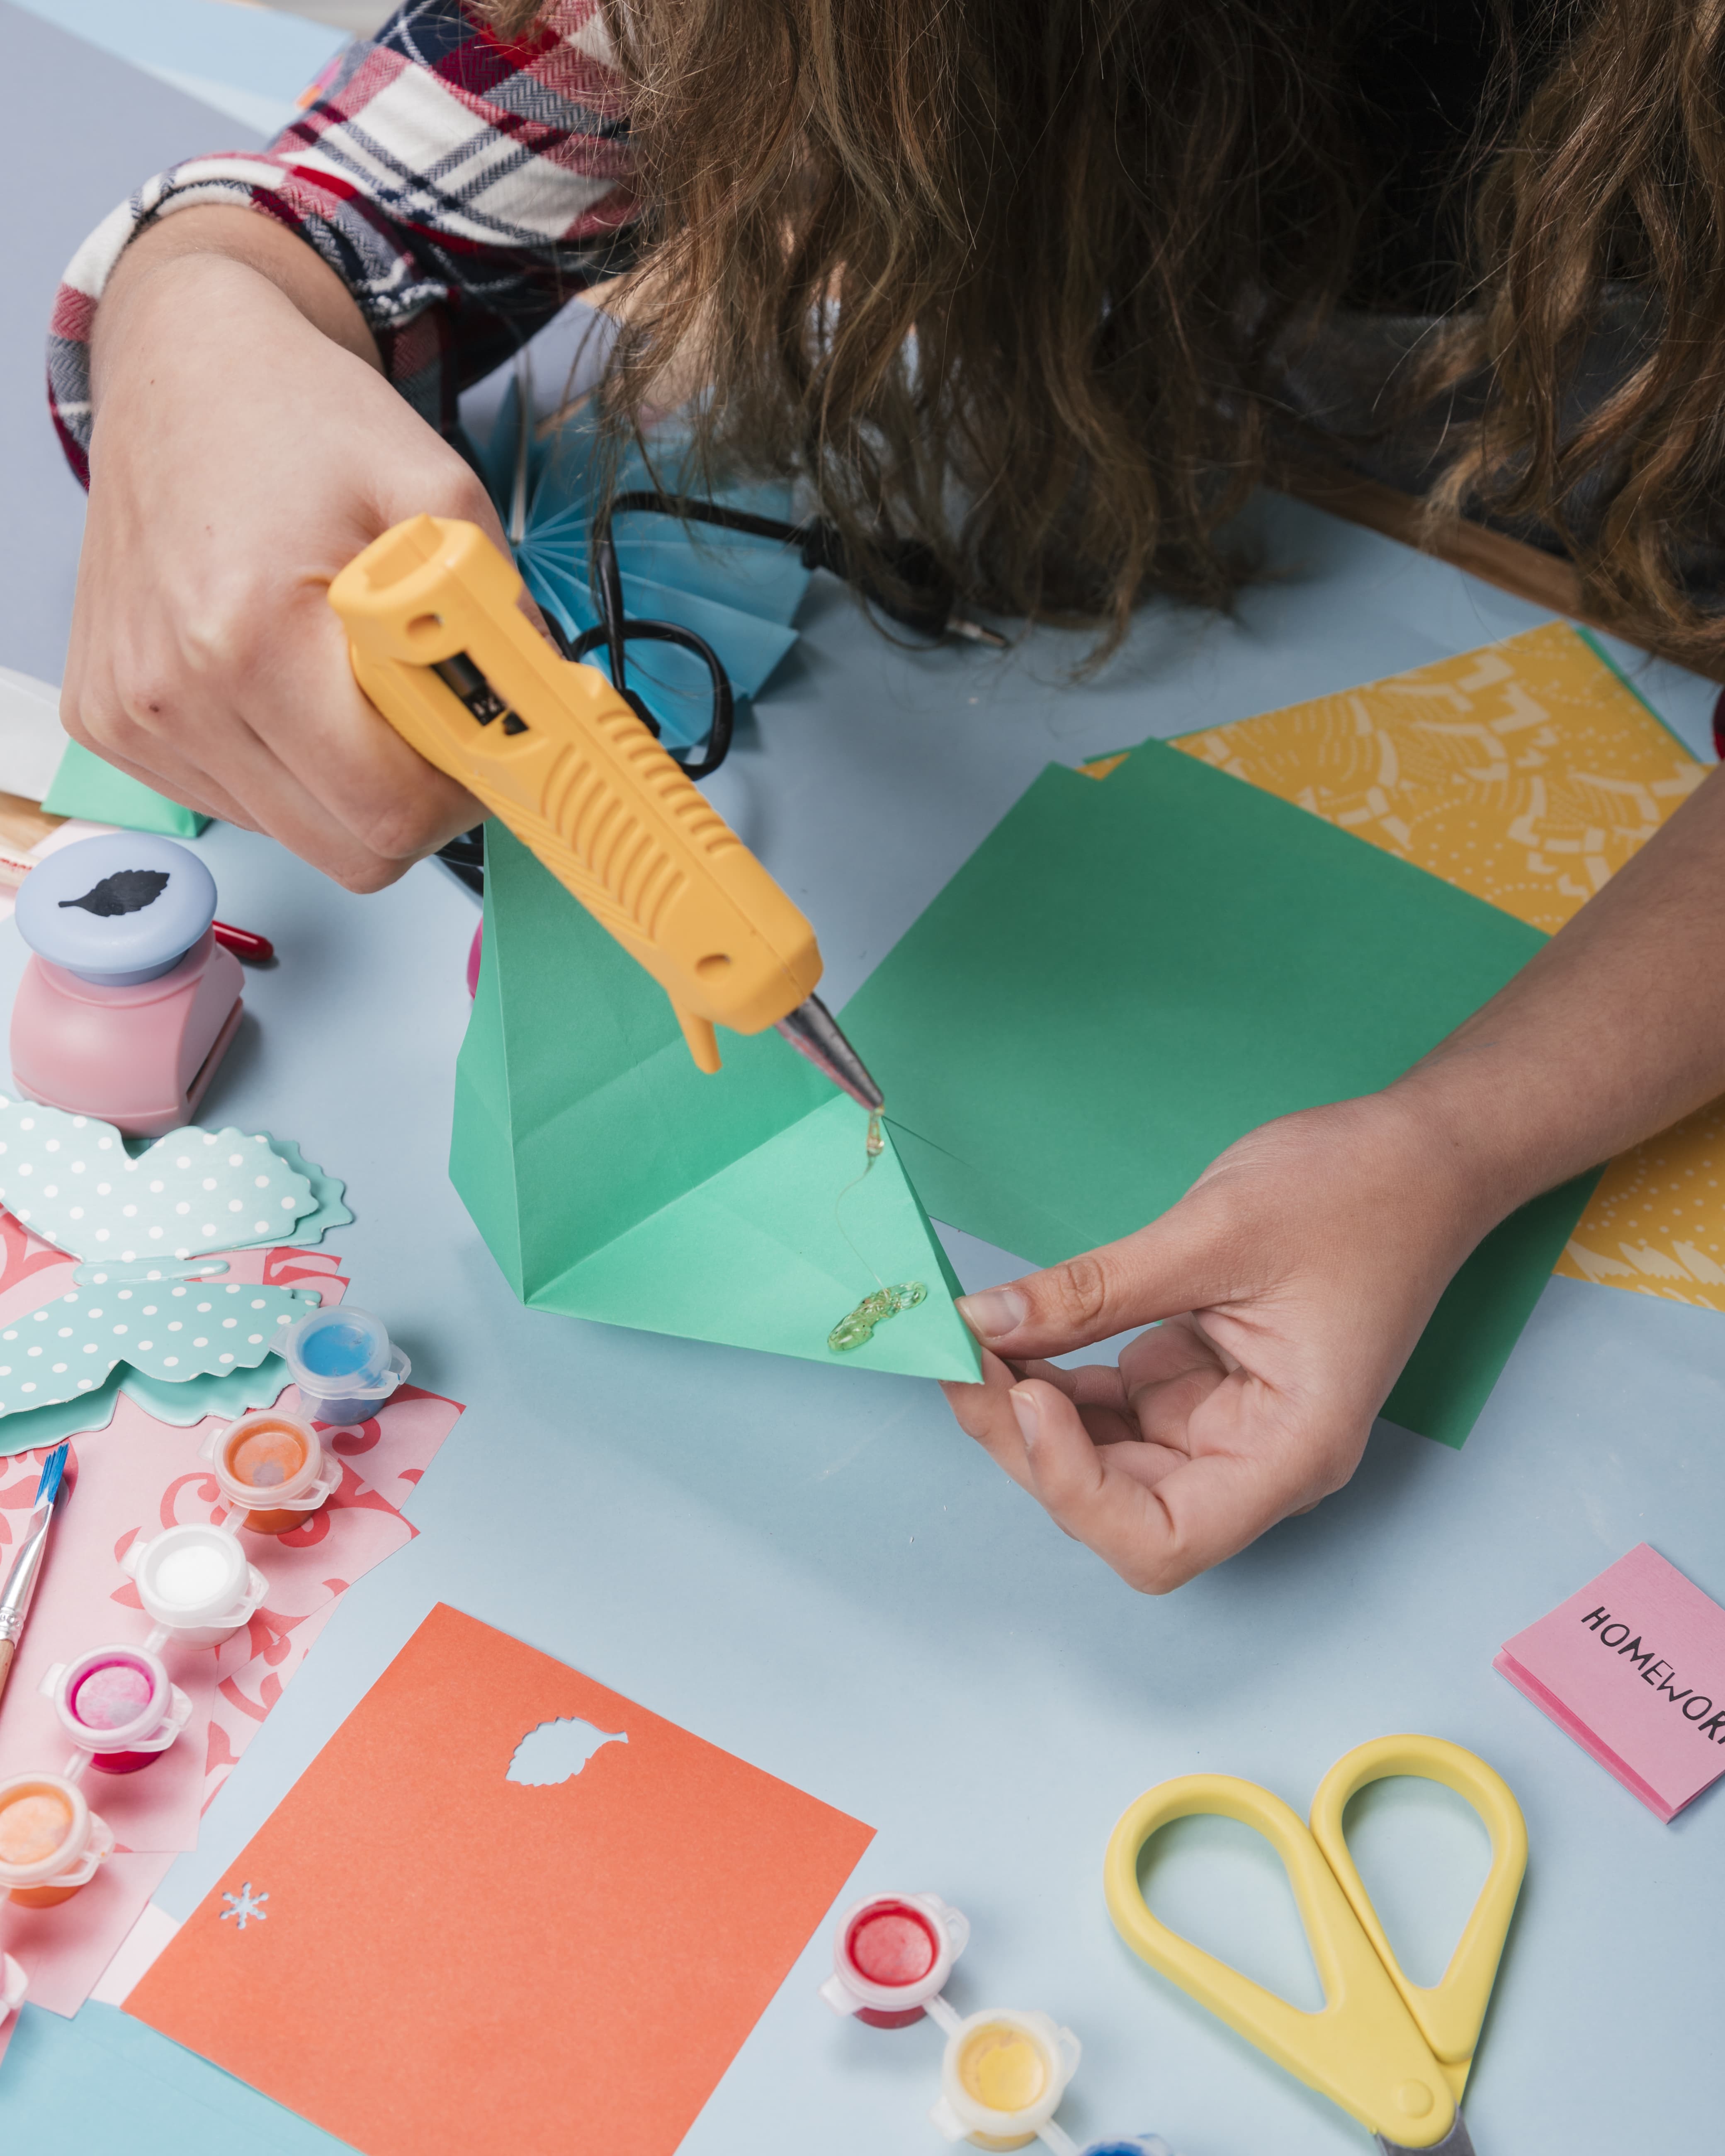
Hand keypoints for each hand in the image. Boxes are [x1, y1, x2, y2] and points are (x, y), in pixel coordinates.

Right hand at [65, 220, 496, 889]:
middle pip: (348, 849)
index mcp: (250, 638)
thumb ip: (497, 615)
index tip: (483, 746)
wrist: (181, 367)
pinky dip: (285, 767)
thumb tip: (546, 712)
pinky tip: (284, 684)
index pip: (387, 812)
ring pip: (297, 835)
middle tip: (430, 723)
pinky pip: (238, 803)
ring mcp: (134, 719)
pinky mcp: (111, 726)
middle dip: (413, 802)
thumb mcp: (436, 491)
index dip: (460, 795)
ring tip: (346, 681)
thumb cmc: (297, 420)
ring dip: (346, 784)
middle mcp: (174, 694)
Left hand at [941, 1090, 1497, 1591]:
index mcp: (1290, 1451)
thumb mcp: (1212, 1232)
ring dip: (1030, 1414)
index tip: (1023, 1394)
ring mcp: (1224, 1426)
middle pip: (1117, 1507)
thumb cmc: (1354, 1192)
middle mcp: (1256, 1460)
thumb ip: (1093, 1291)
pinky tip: (1016, 1335)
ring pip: (1102, 1464)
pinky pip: (1111, 1411)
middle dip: (1028, 1443)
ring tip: (974, 1343)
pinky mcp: (1198, 1387)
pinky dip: (1056, 1380)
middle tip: (959, 1358)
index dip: (1074, 1487)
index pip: (1160, 1538)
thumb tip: (982, 1322)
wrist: (1419, 1157)